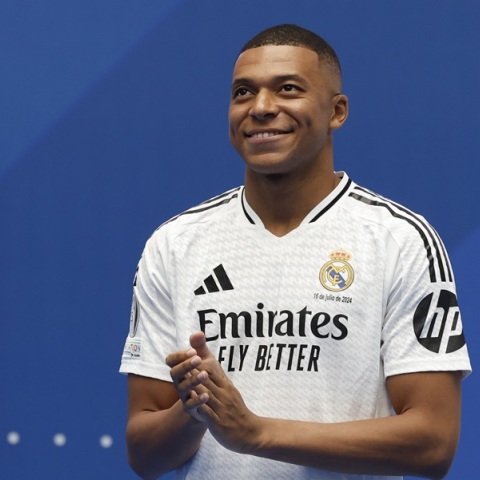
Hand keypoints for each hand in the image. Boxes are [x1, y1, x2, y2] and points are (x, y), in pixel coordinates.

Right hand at [165, 332, 216, 420]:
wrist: (211, 401)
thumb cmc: (206, 376)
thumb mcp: (206, 360)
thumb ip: (200, 346)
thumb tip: (198, 333)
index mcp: (181, 369)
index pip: (171, 360)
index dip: (179, 355)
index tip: (193, 351)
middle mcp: (179, 382)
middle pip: (174, 373)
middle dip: (185, 365)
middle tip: (198, 359)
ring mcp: (184, 395)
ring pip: (182, 388)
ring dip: (193, 380)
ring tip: (205, 375)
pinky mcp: (191, 409)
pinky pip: (190, 405)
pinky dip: (197, 400)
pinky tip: (206, 395)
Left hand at [184, 334, 260, 453]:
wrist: (250, 433)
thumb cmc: (238, 412)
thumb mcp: (233, 393)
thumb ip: (223, 383)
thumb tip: (213, 371)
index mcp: (227, 388)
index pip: (211, 372)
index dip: (198, 366)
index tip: (187, 360)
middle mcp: (224, 395)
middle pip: (207, 380)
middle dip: (193, 372)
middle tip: (180, 364)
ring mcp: (221, 408)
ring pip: (206, 394)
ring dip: (194, 386)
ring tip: (181, 379)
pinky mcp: (218, 422)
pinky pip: (207, 411)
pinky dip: (198, 404)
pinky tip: (189, 400)